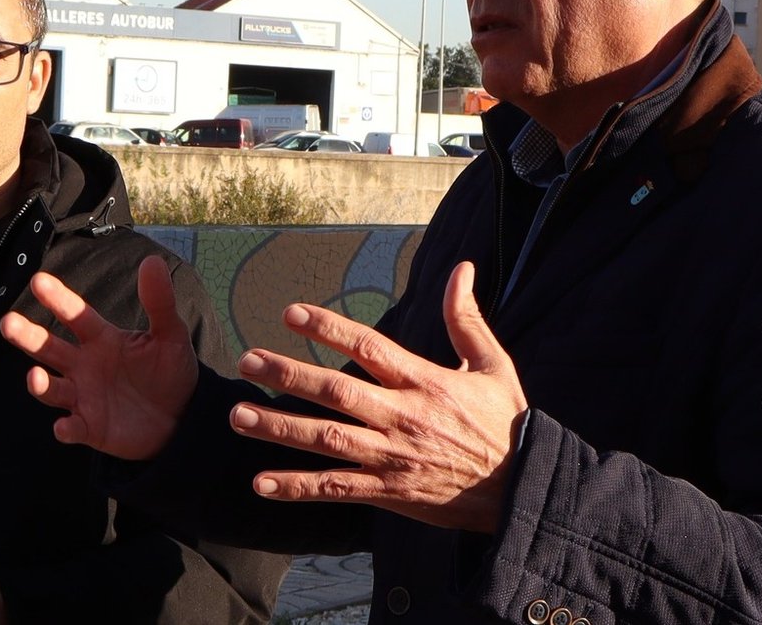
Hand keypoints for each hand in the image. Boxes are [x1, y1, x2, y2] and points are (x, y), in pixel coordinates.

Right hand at [0, 255, 197, 459]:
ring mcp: (84, 397)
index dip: (58, 299)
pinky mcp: (91, 427)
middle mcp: (84, 365)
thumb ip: (159, 302)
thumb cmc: (170, 371)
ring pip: (52, 388)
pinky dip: (66, 429)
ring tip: (34, 376)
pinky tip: (64, 427)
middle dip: (27, 336)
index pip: (75, 315)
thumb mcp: (170, 335)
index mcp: (101, 339)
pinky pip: (73, 428)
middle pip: (49, 348)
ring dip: (40, 384)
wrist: (182, 417)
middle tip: (7, 322)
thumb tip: (152, 261)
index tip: (39, 280)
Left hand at [228, 261, 528, 533]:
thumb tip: (461, 269)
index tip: (291, 312)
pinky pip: (336, 488)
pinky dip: (298, 488)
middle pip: (336, 392)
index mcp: (424, 382)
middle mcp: (402, 417)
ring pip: (327, 440)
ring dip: (280, 427)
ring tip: (239, 415)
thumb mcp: (494, 366)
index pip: (368, 347)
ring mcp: (391, 457)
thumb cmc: (507, 424)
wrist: (523, 491)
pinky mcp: (388, 492)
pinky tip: (261, 483)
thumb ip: (466, 318)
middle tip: (247, 360)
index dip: (328, 328)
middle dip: (288, 374)